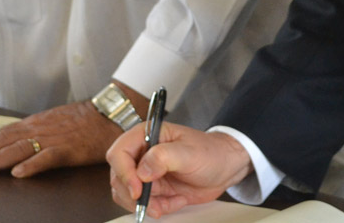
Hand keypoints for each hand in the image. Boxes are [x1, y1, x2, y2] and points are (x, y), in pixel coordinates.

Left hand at [0, 101, 120, 177]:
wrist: (110, 115)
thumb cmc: (83, 120)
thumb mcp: (53, 121)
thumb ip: (33, 132)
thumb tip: (12, 141)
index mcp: (34, 123)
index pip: (0, 132)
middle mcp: (39, 129)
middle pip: (4, 139)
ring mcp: (53, 139)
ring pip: (20, 148)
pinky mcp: (69, 149)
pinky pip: (48, 158)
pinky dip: (33, 164)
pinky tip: (19, 172)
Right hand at [108, 123, 252, 217]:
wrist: (225, 168)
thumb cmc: (210, 152)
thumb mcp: (190, 152)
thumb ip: (164, 157)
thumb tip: (141, 170)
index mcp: (146, 135)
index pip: (119, 153)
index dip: (124, 173)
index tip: (137, 189)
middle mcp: (142, 153)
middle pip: (118, 176)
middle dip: (134, 194)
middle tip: (154, 202)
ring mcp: (145, 172)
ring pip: (126, 194)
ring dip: (147, 203)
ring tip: (169, 201)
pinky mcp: (152, 188)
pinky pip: (142, 204)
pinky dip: (157, 207)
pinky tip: (176, 200)